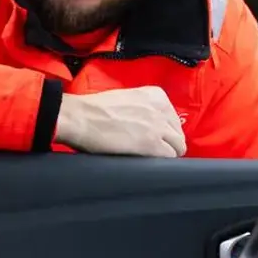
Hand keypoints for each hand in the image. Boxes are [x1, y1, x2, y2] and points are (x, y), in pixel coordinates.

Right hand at [55, 87, 185, 156]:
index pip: (174, 118)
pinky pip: (168, 157)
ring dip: (166, 154)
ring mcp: (158, 126)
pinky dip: (160, 162)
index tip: (156, 137)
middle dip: (168, 143)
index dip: (165, 131)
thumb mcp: (126, 99)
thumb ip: (143, 109)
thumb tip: (149, 126)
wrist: (80, 117)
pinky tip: (147, 162)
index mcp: (155, 95)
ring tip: (149, 158)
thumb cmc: (93, 108)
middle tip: (153, 151)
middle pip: (178, 134)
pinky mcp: (151, 144)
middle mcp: (161, 108)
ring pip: (177, 147)